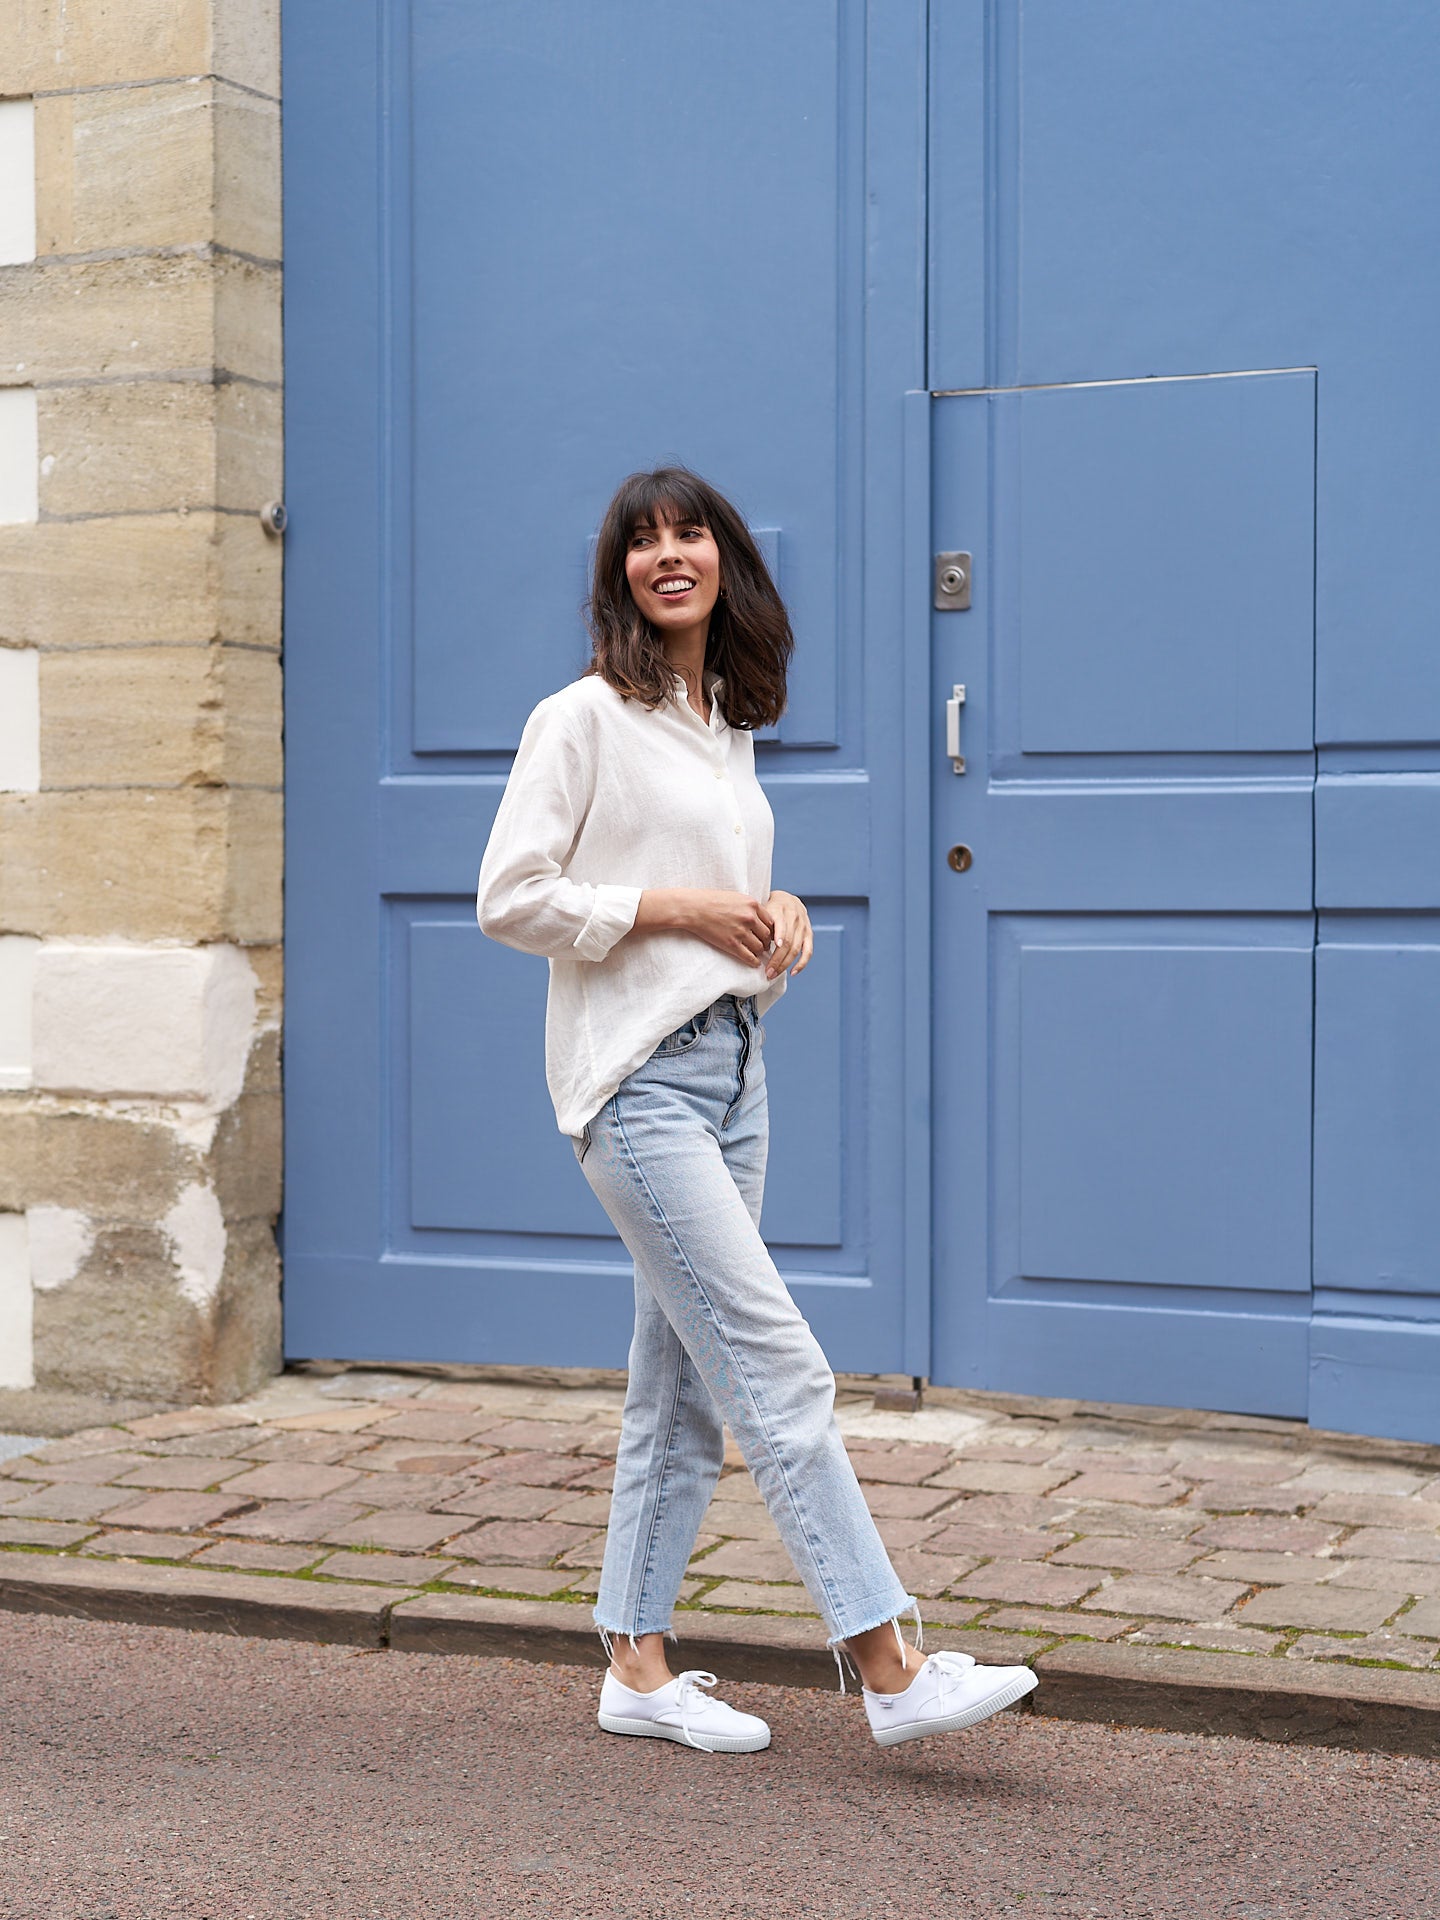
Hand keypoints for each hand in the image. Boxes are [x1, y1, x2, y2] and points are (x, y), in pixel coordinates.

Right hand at [634, 888, 774, 964]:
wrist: (693, 908)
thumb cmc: (712, 900)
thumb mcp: (736, 897)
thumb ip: (750, 907)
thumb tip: (760, 918)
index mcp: (752, 904)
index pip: (771, 921)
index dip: (771, 930)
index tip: (768, 935)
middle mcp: (749, 918)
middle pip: (767, 935)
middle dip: (767, 942)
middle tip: (765, 946)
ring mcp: (740, 932)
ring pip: (759, 947)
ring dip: (760, 952)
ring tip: (758, 953)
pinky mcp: (731, 944)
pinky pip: (749, 956)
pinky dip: (753, 961)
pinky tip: (754, 963)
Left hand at [763, 890, 812, 978]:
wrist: (787, 899)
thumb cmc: (769, 907)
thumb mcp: (763, 909)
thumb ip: (760, 923)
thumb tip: (753, 942)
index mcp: (781, 910)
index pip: (781, 927)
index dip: (778, 938)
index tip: (768, 950)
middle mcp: (795, 918)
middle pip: (788, 942)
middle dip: (777, 959)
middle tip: (767, 972)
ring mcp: (803, 927)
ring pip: (796, 949)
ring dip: (785, 964)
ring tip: (773, 974)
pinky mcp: (809, 935)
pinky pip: (808, 951)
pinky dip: (801, 963)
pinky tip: (793, 973)